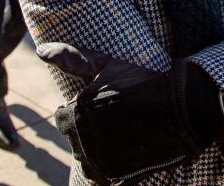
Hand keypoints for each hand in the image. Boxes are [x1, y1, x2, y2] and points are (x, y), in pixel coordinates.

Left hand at [37, 43, 223, 184]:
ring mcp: (100, 162)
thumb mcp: (107, 64)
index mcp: (76, 112)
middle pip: (76, 140)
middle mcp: (83, 141)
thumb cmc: (144, 81)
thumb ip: (71, 58)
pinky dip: (110, 167)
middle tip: (117, 119)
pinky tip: (127, 151)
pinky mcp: (117, 178)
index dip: (82, 110)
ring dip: (98, 150)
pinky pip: (103, 177)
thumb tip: (39, 51)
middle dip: (90, 130)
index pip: (64, 117)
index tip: (104, 105)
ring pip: (87, 161)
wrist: (184, 109)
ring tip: (122, 135)